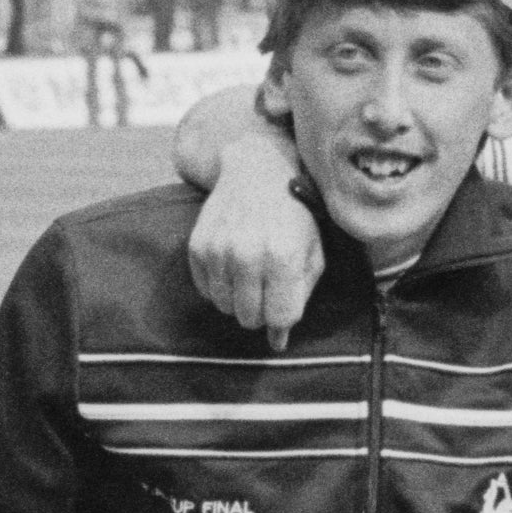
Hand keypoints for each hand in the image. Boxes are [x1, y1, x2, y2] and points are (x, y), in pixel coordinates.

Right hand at [187, 118, 320, 335]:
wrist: (257, 170)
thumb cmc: (295, 214)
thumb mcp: (313, 252)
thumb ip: (300, 297)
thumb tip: (278, 342)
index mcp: (283, 256)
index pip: (279, 317)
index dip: (284, 319)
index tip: (285, 307)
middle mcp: (247, 254)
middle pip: (249, 318)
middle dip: (261, 311)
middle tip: (268, 288)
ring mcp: (218, 250)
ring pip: (225, 308)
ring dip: (239, 299)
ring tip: (251, 272)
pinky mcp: (198, 247)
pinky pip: (206, 292)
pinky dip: (220, 286)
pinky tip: (233, 263)